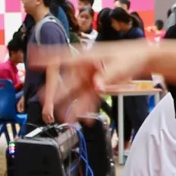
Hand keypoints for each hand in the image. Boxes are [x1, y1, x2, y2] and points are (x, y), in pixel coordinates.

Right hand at [33, 42, 150, 121]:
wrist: (142, 58)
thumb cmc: (130, 55)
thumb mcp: (119, 66)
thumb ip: (106, 77)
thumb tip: (96, 87)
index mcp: (87, 57)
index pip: (62, 57)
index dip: (45, 58)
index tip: (32, 59)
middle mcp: (85, 68)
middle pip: (67, 82)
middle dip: (56, 94)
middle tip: (44, 102)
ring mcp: (90, 77)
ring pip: (77, 94)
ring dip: (72, 107)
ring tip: (66, 120)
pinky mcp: (97, 85)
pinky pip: (89, 99)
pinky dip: (87, 109)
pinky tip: (86, 120)